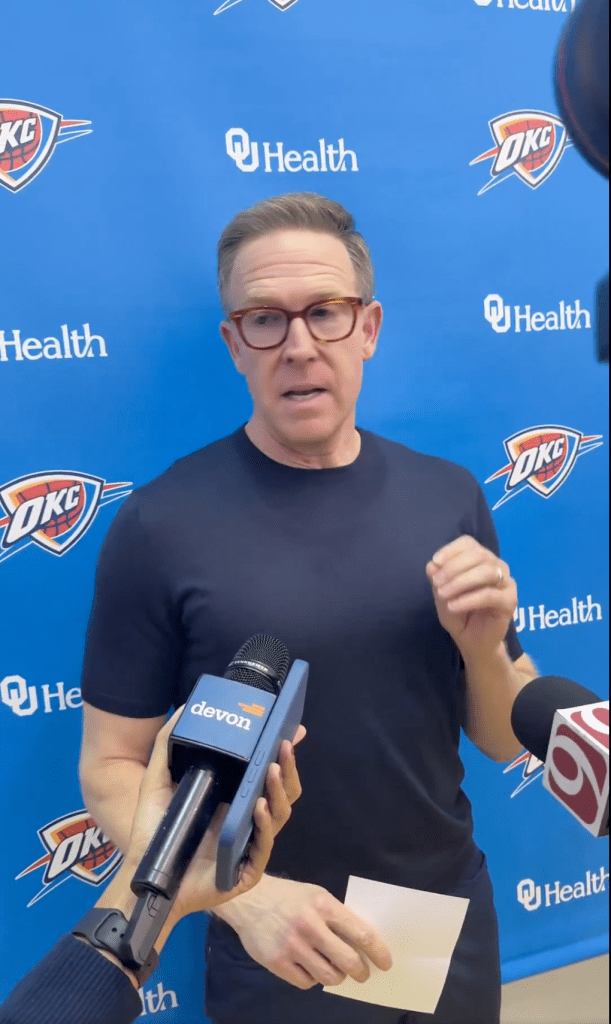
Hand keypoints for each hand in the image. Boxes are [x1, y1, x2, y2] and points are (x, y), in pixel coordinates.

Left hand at [126, 710, 305, 921]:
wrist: (143, 875)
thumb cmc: (155, 831)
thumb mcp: (158, 781)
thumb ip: (167, 746)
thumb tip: (183, 709)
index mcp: (236, 799)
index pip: (269, 774)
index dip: (284, 754)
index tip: (296, 731)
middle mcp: (248, 820)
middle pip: (284, 793)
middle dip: (288, 768)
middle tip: (285, 745)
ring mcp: (250, 846)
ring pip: (279, 816)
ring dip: (279, 790)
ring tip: (272, 768)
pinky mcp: (246, 871)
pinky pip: (263, 846)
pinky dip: (263, 825)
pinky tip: (258, 807)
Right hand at [229, 874, 392, 989]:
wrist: (249, 899)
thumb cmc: (289, 897)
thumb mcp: (316, 896)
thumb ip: (336, 916)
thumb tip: (360, 943)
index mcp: (324, 905)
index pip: (360, 933)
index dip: (377, 951)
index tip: (385, 962)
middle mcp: (310, 926)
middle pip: (348, 960)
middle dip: (361, 971)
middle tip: (362, 973)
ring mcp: (292, 946)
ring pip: (329, 976)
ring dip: (338, 977)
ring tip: (335, 971)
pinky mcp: (277, 962)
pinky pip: (306, 982)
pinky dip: (313, 979)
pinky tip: (310, 969)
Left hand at [426, 535, 517, 662]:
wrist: (472, 641)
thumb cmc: (458, 613)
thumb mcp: (442, 594)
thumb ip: (438, 579)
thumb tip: (431, 565)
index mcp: (480, 559)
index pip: (468, 543)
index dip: (451, 550)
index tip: (435, 562)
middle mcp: (496, 566)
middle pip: (479, 554)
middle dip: (454, 567)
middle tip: (437, 583)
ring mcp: (506, 583)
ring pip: (486, 572)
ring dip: (461, 582)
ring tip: (443, 594)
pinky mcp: (510, 601)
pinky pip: (490, 595)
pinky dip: (468, 599)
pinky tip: (453, 606)